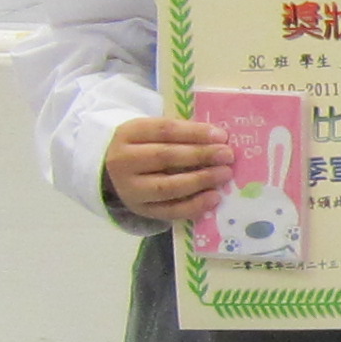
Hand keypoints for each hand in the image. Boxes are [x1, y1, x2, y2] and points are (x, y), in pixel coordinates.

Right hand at [104, 114, 231, 222]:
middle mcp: (124, 162)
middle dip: (201, 155)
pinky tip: (214, 198)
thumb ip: (179, 134)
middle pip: (165, 156)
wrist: (113, 172)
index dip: (194, 133)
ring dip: (200, 180)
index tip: (221, 136)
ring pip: (167, 186)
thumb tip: (219, 139)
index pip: (164, 130)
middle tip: (227, 155)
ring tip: (224, 174)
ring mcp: (130, 189)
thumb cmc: (143, 147)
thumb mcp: (151, 133)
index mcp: (128, 134)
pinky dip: (194, 205)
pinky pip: (170, 211)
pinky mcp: (140, 210)